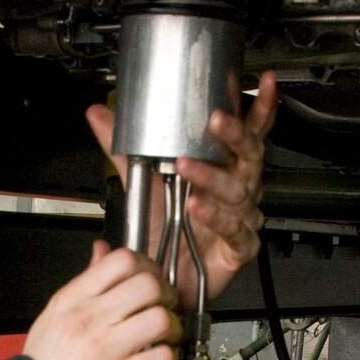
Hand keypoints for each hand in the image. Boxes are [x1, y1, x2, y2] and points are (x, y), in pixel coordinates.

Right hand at [24, 242, 181, 359]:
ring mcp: (105, 349)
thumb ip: (84, 283)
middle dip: (167, 297)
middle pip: (148, 286)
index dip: (147, 266)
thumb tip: (102, 251)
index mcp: (73, 299)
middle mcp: (89, 319)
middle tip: (165, 311)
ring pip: (161, 320)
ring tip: (166, 343)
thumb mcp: (54, 316)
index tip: (152, 280)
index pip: (121, 261)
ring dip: (173, 332)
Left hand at [87, 70, 276, 309]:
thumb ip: (123, 148)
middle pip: (249, 154)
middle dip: (235, 134)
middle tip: (216, 120)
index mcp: (225, 166)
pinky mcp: (240, 246)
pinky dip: (214, 216)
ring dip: (212, 176)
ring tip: (187, 167)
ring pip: (238, 190)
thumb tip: (98, 114)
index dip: (259, 108)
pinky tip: (198, 207)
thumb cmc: (164, 228)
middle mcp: (239, 187)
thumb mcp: (141, 181)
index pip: (248, 132)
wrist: (162, 276)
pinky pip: (233, 228)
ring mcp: (242, 216)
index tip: (261, 83)